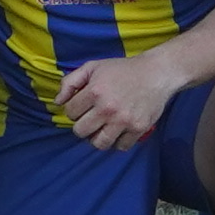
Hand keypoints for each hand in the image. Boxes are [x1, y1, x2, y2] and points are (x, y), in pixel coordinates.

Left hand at [50, 49, 177, 149]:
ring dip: (97, 138)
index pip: (70, 113)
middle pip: (80, 131)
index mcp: (95, 91)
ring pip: (99, 143)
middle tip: (91, 118)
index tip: (83, 106)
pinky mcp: (138, 128)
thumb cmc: (122, 69)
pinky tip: (118, 132)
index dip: (74, 110)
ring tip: (102, 128)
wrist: (156, 73)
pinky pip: (121, 146)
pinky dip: (118, 142)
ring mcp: (124, 120)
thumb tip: (58, 102)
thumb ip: (71, 82)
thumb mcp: (92, 67)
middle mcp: (108, 108)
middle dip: (83, 125)